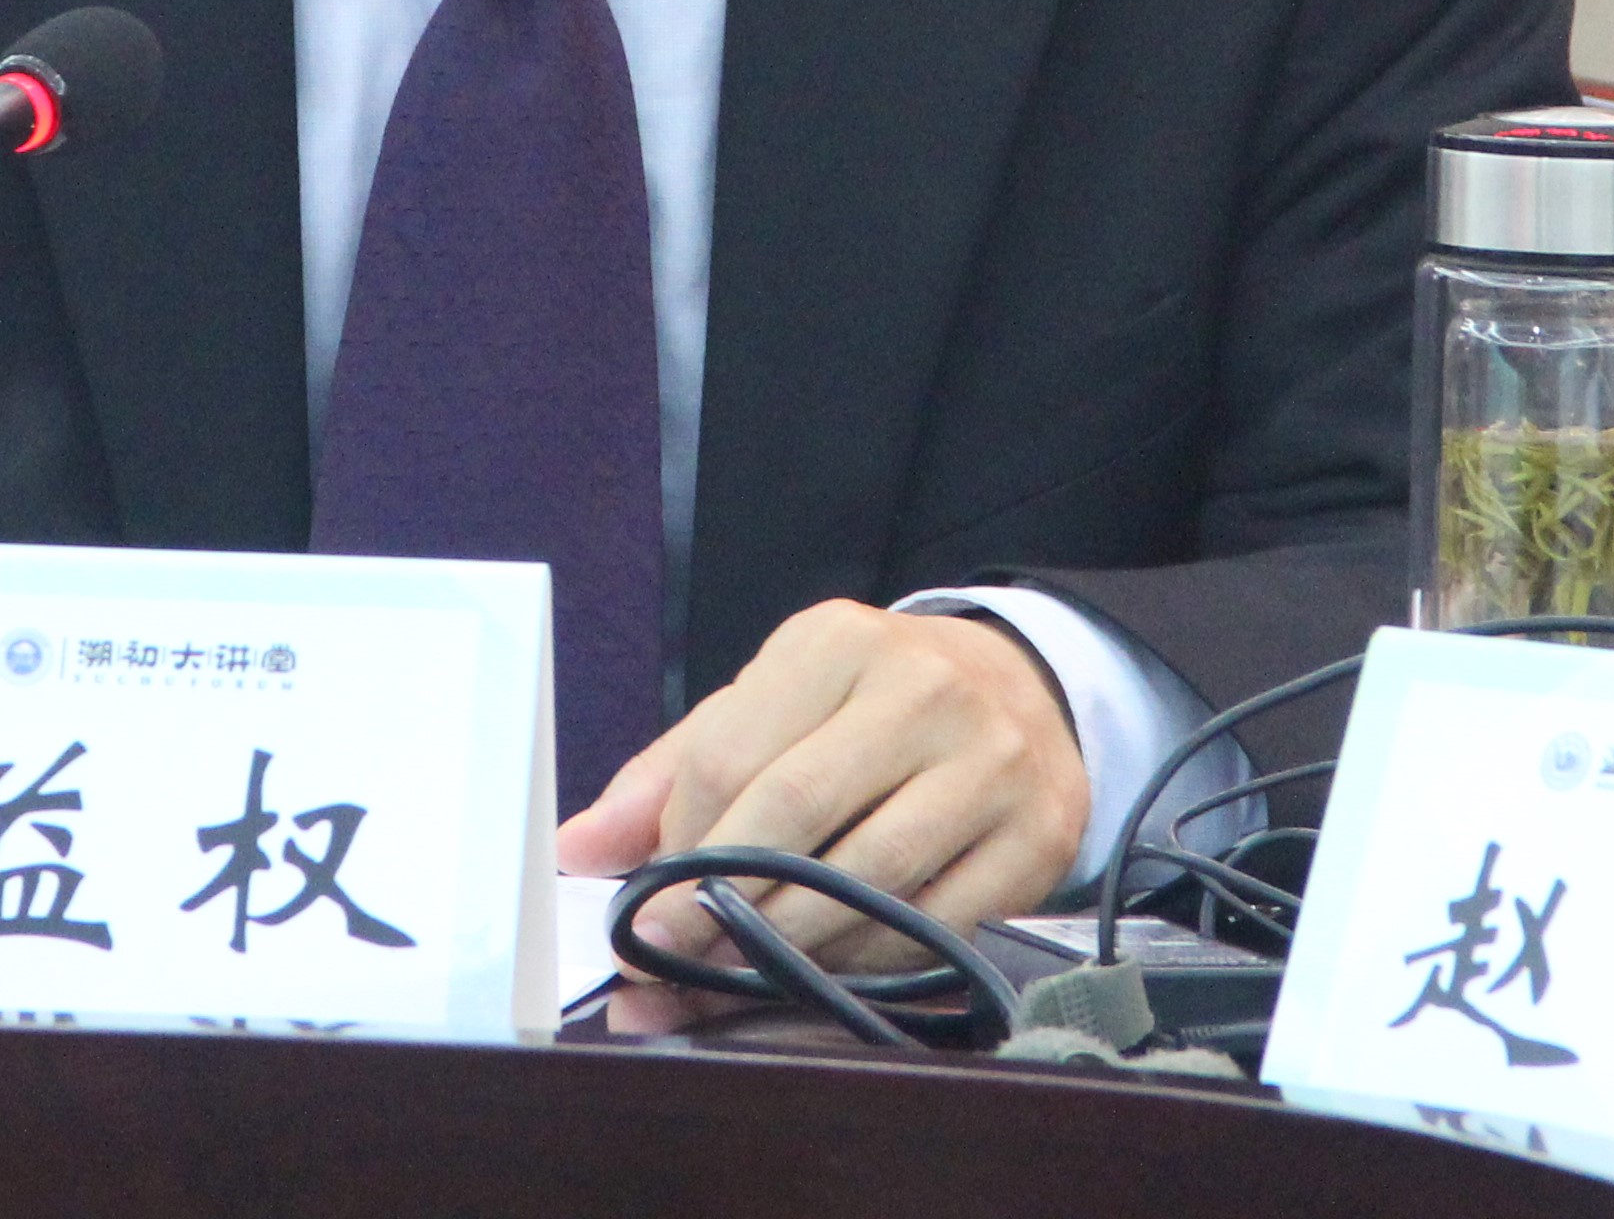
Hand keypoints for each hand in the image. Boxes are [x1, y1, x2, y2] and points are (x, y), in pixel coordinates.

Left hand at [552, 599, 1088, 973]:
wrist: (1021, 693)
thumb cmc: (866, 708)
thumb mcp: (769, 707)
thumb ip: (671, 775)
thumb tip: (576, 849)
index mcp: (837, 643)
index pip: (729, 756)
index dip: (678, 846)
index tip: (645, 907)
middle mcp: (924, 690)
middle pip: (794, 815)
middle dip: (718, 904)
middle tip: (672, 960)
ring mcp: (992, 763)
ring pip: (865, 880)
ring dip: (787, 944)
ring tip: (740, 971)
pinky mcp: (1037, 835)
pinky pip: (933, 927)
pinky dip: (867, 962)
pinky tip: (828, 970)